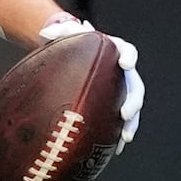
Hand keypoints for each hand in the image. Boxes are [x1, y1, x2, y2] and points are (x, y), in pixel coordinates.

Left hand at [39, 14, 143, 153]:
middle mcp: (122, 72)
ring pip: (133, 107)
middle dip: (133, 101)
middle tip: (125, 114)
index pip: (128, 51)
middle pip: (135, 86)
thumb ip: (59, 31)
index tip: (125, 63)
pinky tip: (114, 149)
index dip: (129, 57)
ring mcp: (120, 90)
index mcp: (115, 51)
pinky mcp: (114, 105)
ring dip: (131, 123)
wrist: (73, 56)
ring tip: (125, 138)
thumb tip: (45, 32)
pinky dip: (119, 134)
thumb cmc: (73, 43)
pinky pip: (121, 122)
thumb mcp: (66, 35)